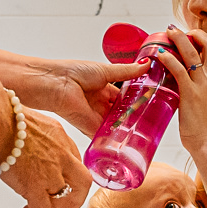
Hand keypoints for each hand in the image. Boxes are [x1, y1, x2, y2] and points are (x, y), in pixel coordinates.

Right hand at [0, 108, 89, 207]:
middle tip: (69, 207)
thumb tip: (25, 149)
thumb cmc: (0, 117)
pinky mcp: (35, 184)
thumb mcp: (30, 121)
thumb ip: (35, 137)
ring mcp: (50, 170)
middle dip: (77, 197)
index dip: (70, 176)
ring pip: (65, 198)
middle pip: (83, 181)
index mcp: (59, 136)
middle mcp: (61, 153)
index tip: (64, 184)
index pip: (75, 161)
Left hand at [23, 58, 146, 133]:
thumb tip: (146, 64)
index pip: (124, 98)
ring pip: (114, 126)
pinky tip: (127, 143)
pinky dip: (114, 140)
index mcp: (103, 88)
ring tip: (144, 135)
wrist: (54, 83)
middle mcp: (99, 104)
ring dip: (126, 130)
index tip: (152, 106)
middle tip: (152, 123)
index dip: (137, 102)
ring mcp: (94, 116)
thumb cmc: (73, 72)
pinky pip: (104, 136)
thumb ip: (127, 72)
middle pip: (121, 114)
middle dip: (133, 118)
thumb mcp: (106, 70)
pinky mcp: (89, 127)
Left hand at [154, 27, 206, 160]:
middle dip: (192, 33)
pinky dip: (168, 58)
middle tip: (177, 30)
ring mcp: (204, 85)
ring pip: (192, 52)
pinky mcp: (191, 94)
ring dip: (178, 39)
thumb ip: (204, 92)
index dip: (203, 40)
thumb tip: (188, 89)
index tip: (191, 36)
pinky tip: (159, 55)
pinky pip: (179, 69)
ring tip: (167, 33)